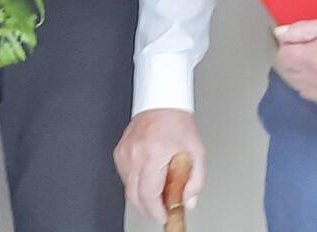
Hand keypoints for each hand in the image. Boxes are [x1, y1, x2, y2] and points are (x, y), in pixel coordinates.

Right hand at [114, 108, 205, 222]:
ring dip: (142, 197)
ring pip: (128, 188)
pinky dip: (136, 184)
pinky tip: (148, 180)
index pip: (148, 195)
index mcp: (153, 154)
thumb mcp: (196, 152)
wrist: (162, 101)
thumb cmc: (178, 122)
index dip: (156, 211)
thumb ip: (195, 181)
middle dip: (148, 209)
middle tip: (161, 211)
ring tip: (158, 192)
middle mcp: (135, 154)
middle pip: (134, 196)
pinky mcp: (120, 152)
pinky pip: (125, 177)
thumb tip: (187, 201)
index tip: (164, 216)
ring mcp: (125, 153)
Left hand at [273, 17, 316, 105]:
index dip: (289, 44)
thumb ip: (301, 30)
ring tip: (316, 59)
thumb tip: (281, 33)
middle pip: (289, 73)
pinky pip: (316, 95)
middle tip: (306, 47)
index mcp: (314, 59)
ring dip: (302, 74)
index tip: (297, 39)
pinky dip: (315, 85)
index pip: (283, 56)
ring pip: (300, 86)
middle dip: (292, 59)